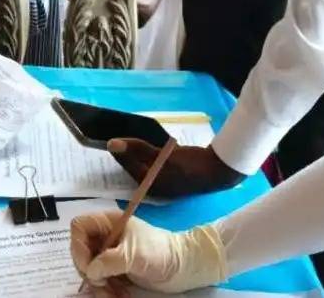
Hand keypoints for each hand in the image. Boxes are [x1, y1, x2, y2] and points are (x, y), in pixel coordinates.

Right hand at [70, 212, 225, 293]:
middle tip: (100, 284)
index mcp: (108, 223)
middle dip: (87, 270)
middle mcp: (106, 236)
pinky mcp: (116, 269)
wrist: (183, 267)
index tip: (88, 266)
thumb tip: (90, 272)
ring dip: (97, 284)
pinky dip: (105, 289)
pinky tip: (118, 295)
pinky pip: (100, 280)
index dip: (78, 246)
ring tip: (111, 294)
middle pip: (81, 250)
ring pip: (89, 268)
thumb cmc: (159, 252)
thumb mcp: (133, 255)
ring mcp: (110, 253)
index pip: (79, 227)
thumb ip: (108, 261)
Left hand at [108, 141, 243, 197]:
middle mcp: (154, 188)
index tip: (106, 138)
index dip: (118, 152)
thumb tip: (111, 143)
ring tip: (128, 138)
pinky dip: (148, 155)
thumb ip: (137, 149)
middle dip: (125, 154)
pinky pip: (153, 164)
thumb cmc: (189, 164)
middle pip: (133, 167)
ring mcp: (163, 183)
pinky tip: (147, 145)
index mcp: (149, 186)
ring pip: (143, 165)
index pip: (127, 167)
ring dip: (136, 153)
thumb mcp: (162, 155)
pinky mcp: (171, 176)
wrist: (217, 170)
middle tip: (115, 136)